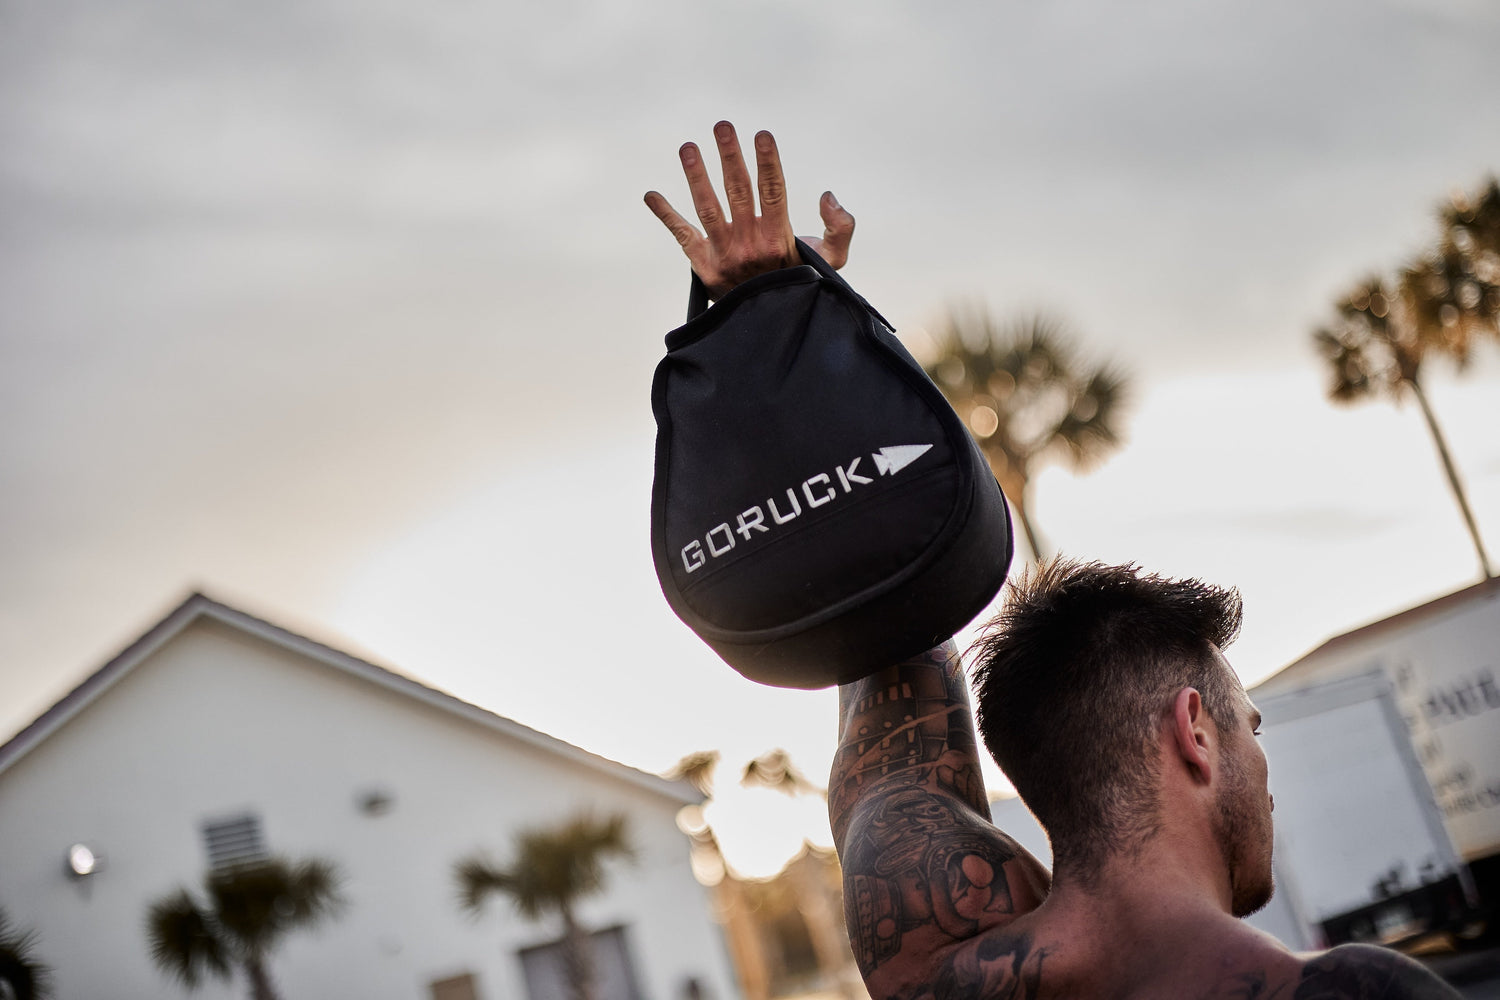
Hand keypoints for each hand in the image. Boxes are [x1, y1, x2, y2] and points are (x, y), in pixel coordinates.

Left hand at [644, 121, 854, 299]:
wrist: (770, 321)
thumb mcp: (831, 260)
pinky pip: (682, 235)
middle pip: (737, 192)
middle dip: (730, 157)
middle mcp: (749, 245)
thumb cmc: (799, 280)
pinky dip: (666, 215)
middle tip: (723, 126)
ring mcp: (723, 254)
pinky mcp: (702, 264)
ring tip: (688, 148)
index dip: (768, 163)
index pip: (773, 193)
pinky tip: (650, 195)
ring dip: (696, 177)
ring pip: (707, 208)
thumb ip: (840, 228)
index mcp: (778, 239)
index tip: (763, 136)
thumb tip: (828, 196)